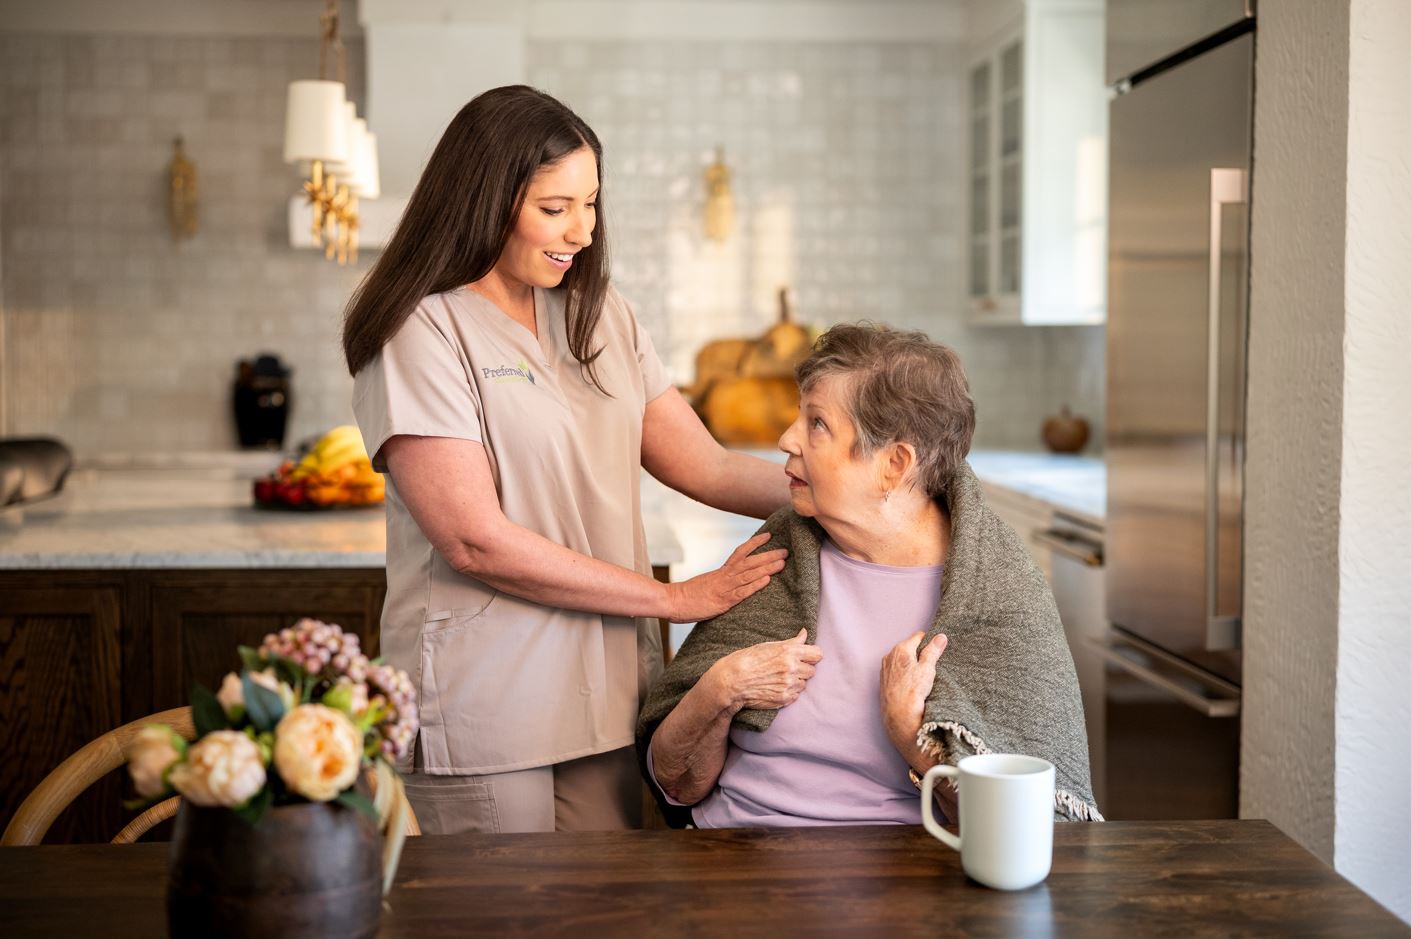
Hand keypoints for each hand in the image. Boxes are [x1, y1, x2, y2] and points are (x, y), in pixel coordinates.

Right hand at [664, 532, 787, 622]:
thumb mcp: (706, 584)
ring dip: (767, 568)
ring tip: (782, 562)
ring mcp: (724, 588)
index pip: (741, 552)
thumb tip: (730, 582)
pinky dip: (755, 585)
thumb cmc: (687, 596)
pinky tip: (767, 580)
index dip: (755, 543)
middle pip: (750, 562)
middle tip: (786, 551)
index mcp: (721, 572)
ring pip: (749, 574)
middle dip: (769, 556)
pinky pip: (742, 592)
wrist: (672, 601)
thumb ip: (719, 582)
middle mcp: (724, 576)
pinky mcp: (723, 601)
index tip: (769, 536)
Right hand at [708, 628, 823, 712]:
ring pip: (804, 683)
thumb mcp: (768, 645)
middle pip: (812, 670)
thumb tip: (805, 634)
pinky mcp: (784, 698)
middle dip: (803, 669)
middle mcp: (792, 668)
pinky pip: (796, 695)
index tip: (806, 657)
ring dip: (796, 681)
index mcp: (789, 652)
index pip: (817, 654)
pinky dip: (790, 691)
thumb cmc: (747, 659)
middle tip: (789, 668)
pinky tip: (777, 686)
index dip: (811, 655)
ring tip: (780, 678)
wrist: (733, 680)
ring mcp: (789, 685)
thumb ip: (791, 642)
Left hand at [880, 631, 947, 762]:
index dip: (929, 643)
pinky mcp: (884, 680)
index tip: (936, 652)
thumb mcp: (927, 669)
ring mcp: (885, 668)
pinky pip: (897, 670)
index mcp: (900, 649)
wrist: (899, 715)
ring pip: (902, 659)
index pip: (918, 636)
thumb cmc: (913, 691)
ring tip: (921, 678)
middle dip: (920, 654)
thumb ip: (933, 651)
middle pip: (909, 647)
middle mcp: (890, 656)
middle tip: (930, 667)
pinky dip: (904, 673)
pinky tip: (911, 684)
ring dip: (912, 664)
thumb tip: (940, 637)